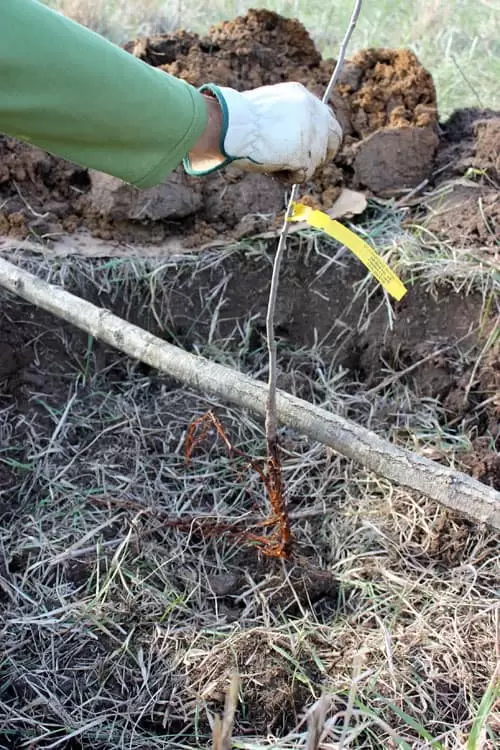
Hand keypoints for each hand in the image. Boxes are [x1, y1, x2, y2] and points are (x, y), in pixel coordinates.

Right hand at [185, 82, 341, 182]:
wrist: (230, 125)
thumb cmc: (237, 121)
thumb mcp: (267, 109)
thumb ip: (286, 119)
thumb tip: (290, 138)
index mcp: (302, 96)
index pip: (325, 118)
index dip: (321, 137)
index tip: (311, 149)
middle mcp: (313, 111)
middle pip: (334, 139)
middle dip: (322, 155)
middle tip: (303, 166)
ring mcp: (312, 133)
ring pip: (317, 160)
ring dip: (298, 167)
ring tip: (274, 165)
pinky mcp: (306, 154)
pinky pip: (304, 174)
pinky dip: (289, 177)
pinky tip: (272, 170)